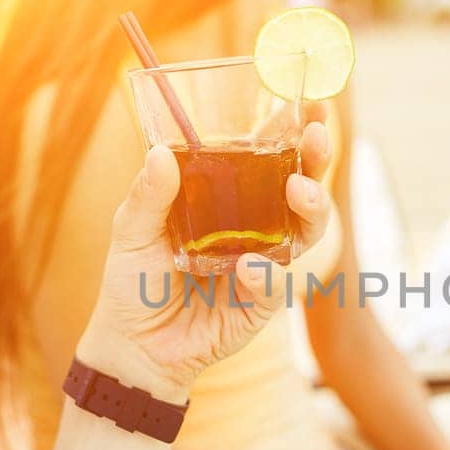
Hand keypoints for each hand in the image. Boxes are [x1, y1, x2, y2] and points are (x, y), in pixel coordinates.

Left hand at [77, 114, 332, 401]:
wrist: (133, 346)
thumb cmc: (133, 281)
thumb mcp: (132, 229)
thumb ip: (149, 194)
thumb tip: (162, 151)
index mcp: (228, 198)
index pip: (268, 155)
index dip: (292, 129)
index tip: (308, 103)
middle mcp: (254, 225)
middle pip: (301, 184)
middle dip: (317, 158)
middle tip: (317, 136)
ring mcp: (263, 261)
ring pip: (306, 229)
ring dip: (311, 206)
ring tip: (298, 191)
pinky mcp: (261, 302)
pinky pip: (275, 282)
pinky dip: (266, 273)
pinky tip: (247, 268)